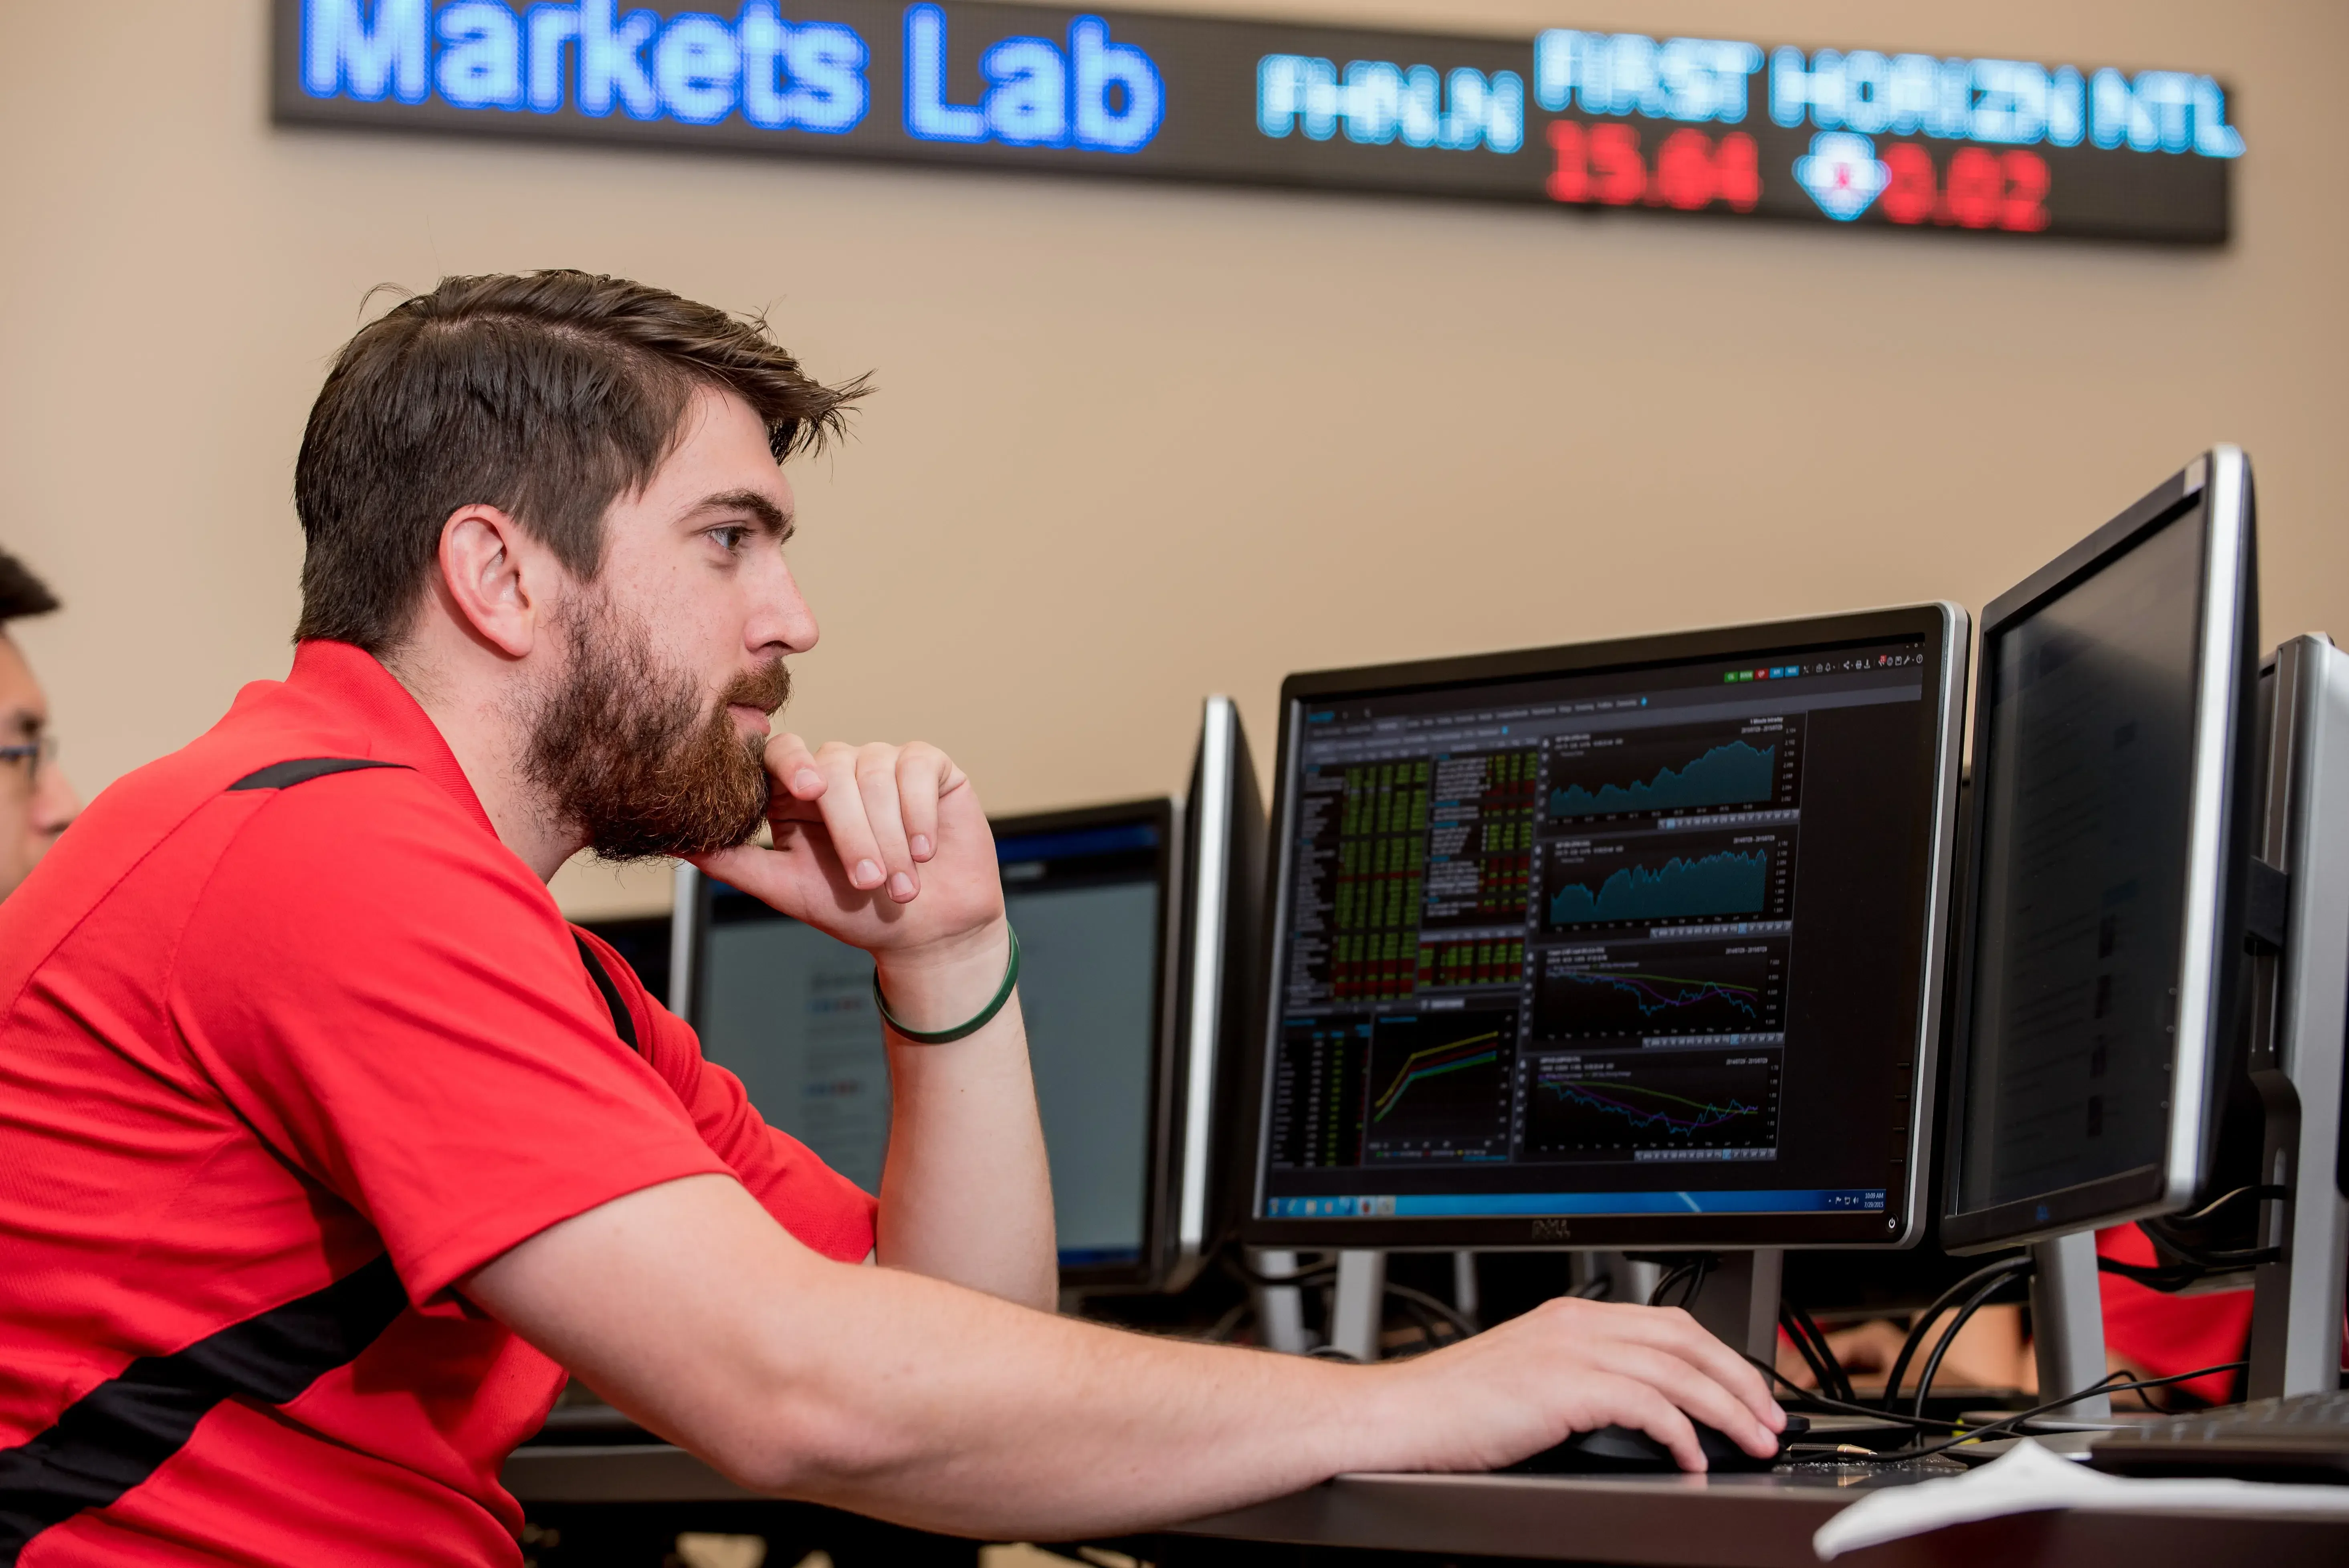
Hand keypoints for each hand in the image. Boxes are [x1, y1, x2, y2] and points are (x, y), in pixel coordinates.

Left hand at [692, 737, 1005, 973]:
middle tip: (867, 883)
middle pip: (834, 769)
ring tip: (901, 884)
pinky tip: (924, 849)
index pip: (781, 752)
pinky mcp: (928, 767)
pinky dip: (919, 813)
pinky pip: (917, 768)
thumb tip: (674, 841)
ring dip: (890, 837)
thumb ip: (733, 862)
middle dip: (853, 832)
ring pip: (876, 772)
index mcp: (796, 793)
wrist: (926, 932)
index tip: (805, 791)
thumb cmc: (854, 912)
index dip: (791, 764)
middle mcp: (838, 769)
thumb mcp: (787, 890)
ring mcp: (883, 763)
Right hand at [1378, 1298, 1783, 1473]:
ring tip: (1752, 1443)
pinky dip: (1680, 1432)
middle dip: (1740, 1379)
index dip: (1720, 1356)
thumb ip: (1582, 1382)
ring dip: (1727, 1410)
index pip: (1668, 1322)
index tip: (1749, 1391)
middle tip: (1771, 1420)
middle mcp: (1576, 1324)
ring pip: (1677, 1370)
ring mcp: (1569, 1351)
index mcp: (1570, 1317)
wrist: (1400, 1416)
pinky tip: (1692, 1458)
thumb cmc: (1454, 1409)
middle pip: (1686, 1339)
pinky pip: (1646, 1404)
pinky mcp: (1563, 1387)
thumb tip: (1643, 1415)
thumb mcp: (1529, 1380)